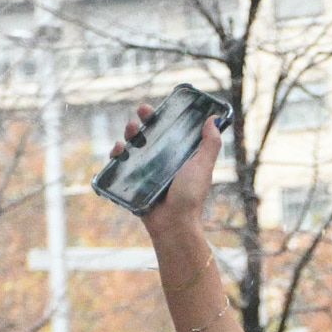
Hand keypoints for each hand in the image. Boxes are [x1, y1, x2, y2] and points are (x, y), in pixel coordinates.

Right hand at [115, 101, 221, 240]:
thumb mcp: (203, 166)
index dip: (161, 117)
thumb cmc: (191, 196)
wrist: (173, 224)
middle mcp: (163, 161)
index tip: (155, 108)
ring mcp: (147, 171)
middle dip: (142, 120)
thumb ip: (210, 144)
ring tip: (130, 131)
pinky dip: (117, 154)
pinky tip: (119, 150)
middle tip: (141, 113)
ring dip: (128, 134)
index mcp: (179, 155)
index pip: (169, 130)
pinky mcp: (133, 182)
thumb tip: (214, 119)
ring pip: (133, 146)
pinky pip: (121, 165)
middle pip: (148, 134)